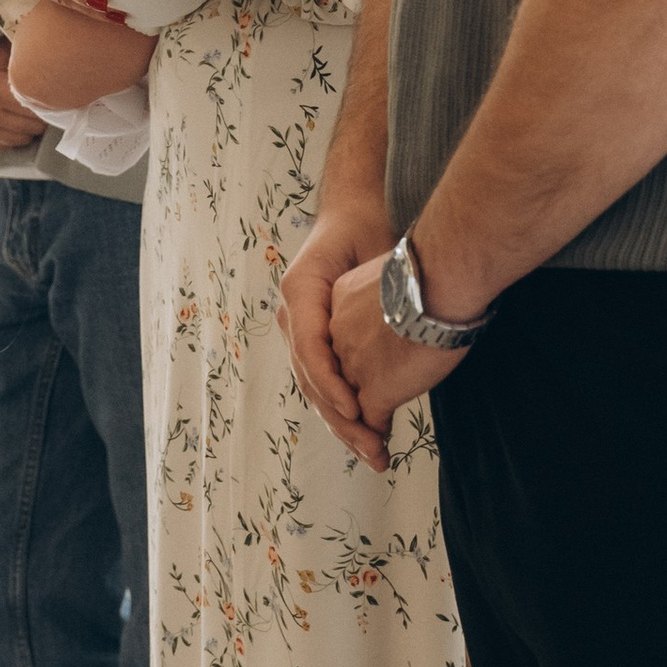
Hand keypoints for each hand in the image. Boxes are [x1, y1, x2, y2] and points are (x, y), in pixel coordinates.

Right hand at [0, 42, 45, 151]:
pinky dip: (14, 135)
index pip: (36, 107)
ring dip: (29, 127)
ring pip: (21, 138)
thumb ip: (28, 56)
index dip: (47, 100)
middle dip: (40, 116)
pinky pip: (5, 144)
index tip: (51, 94)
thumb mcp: (6, 50)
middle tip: (42, 102)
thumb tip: (52, 59)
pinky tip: (13, 119)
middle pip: (32, 126)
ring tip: (28, 111)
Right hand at [278, 196, 395, 462]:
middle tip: (372, 449)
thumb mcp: (364, 251)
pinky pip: (328, 380)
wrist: (352, 213)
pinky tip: (368, 432)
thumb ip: (362, 292)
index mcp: (299, 293)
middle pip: (311, 379)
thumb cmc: (362, 228)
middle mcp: (292, 314)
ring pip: (317, 387)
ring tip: (373, 452)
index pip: (310, 352)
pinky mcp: (318, 338)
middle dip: (341, 419)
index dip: (333, 386)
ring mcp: (301, 328)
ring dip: (344, 423)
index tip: (358, 411)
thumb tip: (370, 335)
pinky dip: (346, 407)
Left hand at [329, 256, 460, 459]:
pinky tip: (384, 450)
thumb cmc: (433, 270)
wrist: (440, 279)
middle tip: (362, 435)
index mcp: (337, 304)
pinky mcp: (373, 390)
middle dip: (347, 413)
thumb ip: (389, 297)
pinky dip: (375, 439)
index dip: (347, 371)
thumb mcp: (394, 278)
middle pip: (335, 381)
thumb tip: (408, 306)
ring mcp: (352, 366)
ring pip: (347, 409)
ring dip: (360, 435)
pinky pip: (369, 422)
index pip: (335, 346)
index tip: (363, 384)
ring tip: (374, 455)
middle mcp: (336, 337)